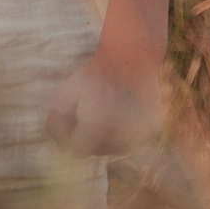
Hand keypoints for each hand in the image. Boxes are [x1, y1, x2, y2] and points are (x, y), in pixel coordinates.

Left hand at [44, 52, 160, 156]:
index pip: (78, 151)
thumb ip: (57, 122)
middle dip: (91, 137)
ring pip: (116, 149)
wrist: (130, 56)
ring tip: (108, 111)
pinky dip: (126, 132)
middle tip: (92, 112)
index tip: (76, 118)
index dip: (73, 135)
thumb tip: (61, 149)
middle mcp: (119, 133)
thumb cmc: (94, 75)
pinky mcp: (152, 130)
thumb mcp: (66, 93)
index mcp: (96, 125)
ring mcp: (139, 133)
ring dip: (108, 137)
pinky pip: (133, 141)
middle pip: (97, 152)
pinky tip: (124, 112)